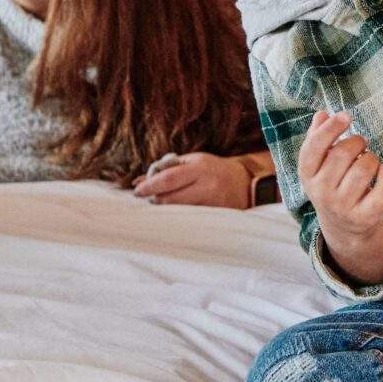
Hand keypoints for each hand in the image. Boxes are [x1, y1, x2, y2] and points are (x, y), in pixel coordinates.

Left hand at [134, 151, 255, 207]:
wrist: (245, 183)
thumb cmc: (213, 169)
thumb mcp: (193, 162)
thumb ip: (167, 169)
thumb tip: (138, 181)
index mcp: (200, 168)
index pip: (168, 179)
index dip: (149, 186)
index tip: (137, 192)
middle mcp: (207, 185)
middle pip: (171, 199)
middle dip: (155, 200)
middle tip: (149, 200)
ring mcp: (213, 203)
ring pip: (179, 212)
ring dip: (165, 210)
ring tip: (162, 205)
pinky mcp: (216, 216)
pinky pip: (190, 220)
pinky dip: (178, 218)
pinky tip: (175, 215)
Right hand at [297, 111, 382, 283]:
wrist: (344, 226)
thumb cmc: (332, 184)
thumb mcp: (319, 165)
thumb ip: (317, 139)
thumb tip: (321, 115)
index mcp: (307, 175)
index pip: (313, 148)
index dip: (330, 129)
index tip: (346, 116)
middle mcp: (321, 192)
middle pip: (342, 154)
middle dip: (357, 141)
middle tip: (361, 142)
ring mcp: (342, 207)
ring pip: (363, 169)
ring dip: (372, 157)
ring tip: (370, 159)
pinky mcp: (365, 216)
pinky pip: (382, 190)